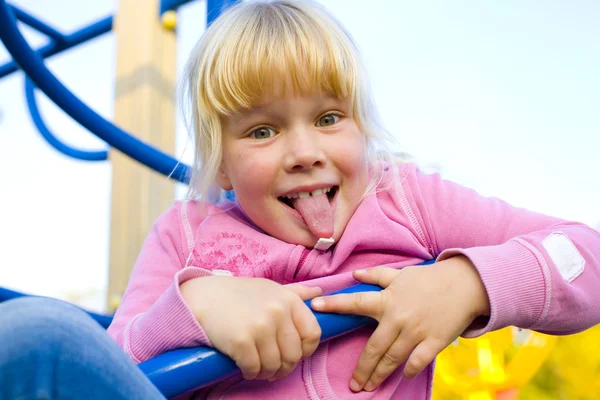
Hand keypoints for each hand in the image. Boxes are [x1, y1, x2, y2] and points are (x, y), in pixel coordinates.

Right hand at [180, 276, 321, 380]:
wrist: (204, 296)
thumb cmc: (239, 294)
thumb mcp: (270, 288)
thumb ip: (296, 293)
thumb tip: (319, 294)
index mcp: (289, 300)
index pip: (313, 334)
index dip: (306, 350)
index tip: (295, 354)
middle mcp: (277, 312)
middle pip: (293, 355)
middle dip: (284, 367)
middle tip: (274, 368)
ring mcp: (260, 327)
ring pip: (274, 366)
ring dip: (267, 373)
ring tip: (260, 369)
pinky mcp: (241, 341)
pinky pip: (254, 369)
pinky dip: (251, 373)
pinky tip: (246, 367)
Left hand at [311, 256, 489, 391]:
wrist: (465, 284)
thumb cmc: (428, 279)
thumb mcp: (401, 274)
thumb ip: (376, 275)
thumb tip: (353, 275)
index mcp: (387, 299)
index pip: (355, 302)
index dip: (334, 305)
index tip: (315, 308)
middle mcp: (398, 317)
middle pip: (373, 348)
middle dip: (362, 369)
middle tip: (353, 384)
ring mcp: (416, 331)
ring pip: (392, 359)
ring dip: (379, 375)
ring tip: (368, 387)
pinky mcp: (434, 341)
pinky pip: (418, 361)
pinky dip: (409, 371)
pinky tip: (403, 377)